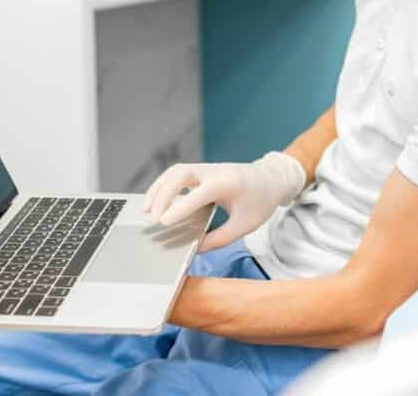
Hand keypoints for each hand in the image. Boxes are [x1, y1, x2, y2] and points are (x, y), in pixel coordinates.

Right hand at [143, 152, 305, 251]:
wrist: (271, 178)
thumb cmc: (261, 201)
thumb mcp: (244, 225)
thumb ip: (219, 239)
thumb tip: (194, 248)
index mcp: (227, 182)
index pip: (199, 193)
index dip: (180, 207)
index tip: (163, 222)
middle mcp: (214, 171)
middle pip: (180, 174)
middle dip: (163, 195)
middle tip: (153, 219)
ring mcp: (206, 168)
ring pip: (175, 171)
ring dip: (158, 189)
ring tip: (146, 210)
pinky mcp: (202, 171)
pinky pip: (178, 174)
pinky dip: (164, 186)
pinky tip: (156, 202)